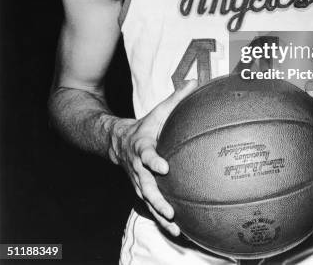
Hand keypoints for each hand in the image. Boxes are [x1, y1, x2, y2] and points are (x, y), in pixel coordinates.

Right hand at [110, 80, 197, 235]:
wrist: (117, 142)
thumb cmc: (144, 126)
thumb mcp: (158, 111)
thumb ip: (176, 98)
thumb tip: (196, 81)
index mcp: (141, 147)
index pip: (147, 155)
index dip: (153, 161)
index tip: (164, 167)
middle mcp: (138, 168)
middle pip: (146, 186)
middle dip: (157, 199)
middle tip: (170, 209)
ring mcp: (138, 182)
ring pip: (148, 201)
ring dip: (160, 215)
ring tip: (175, 227)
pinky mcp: (142, 190)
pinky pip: (151, 206)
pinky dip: (161, 219)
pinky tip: (177, 231)